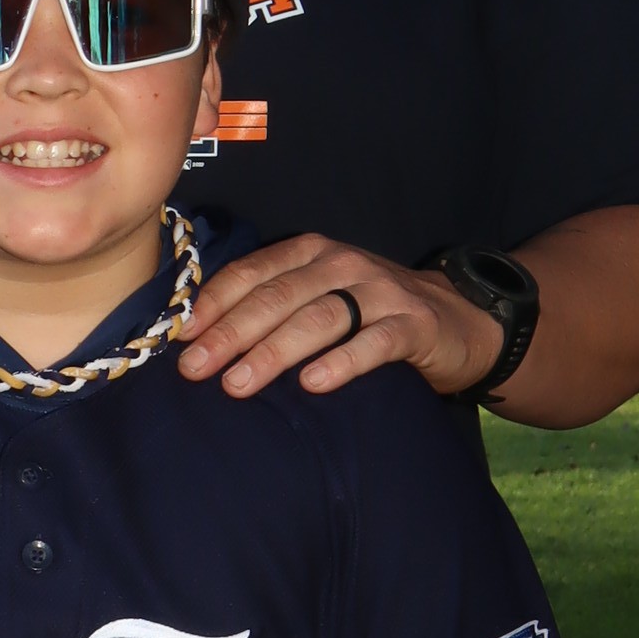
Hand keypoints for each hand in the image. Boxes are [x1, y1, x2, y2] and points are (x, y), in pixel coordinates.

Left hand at [174, 233, 503, 402]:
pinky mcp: (414, 324)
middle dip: (232, 333)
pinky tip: (314, 384)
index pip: (254, 272)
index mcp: (311, 253)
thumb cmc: (370, 315)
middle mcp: (342, 264)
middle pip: (279, 296)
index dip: (215, 303)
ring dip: (274, 351)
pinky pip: (375, 342)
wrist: (456, 320)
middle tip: (197, 369)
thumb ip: (273, 306)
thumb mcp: (320, 297)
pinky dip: (342, 362)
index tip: (182, 338)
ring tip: (240, 384)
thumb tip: (200, 340)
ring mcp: (381, 292)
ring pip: (320, 317)